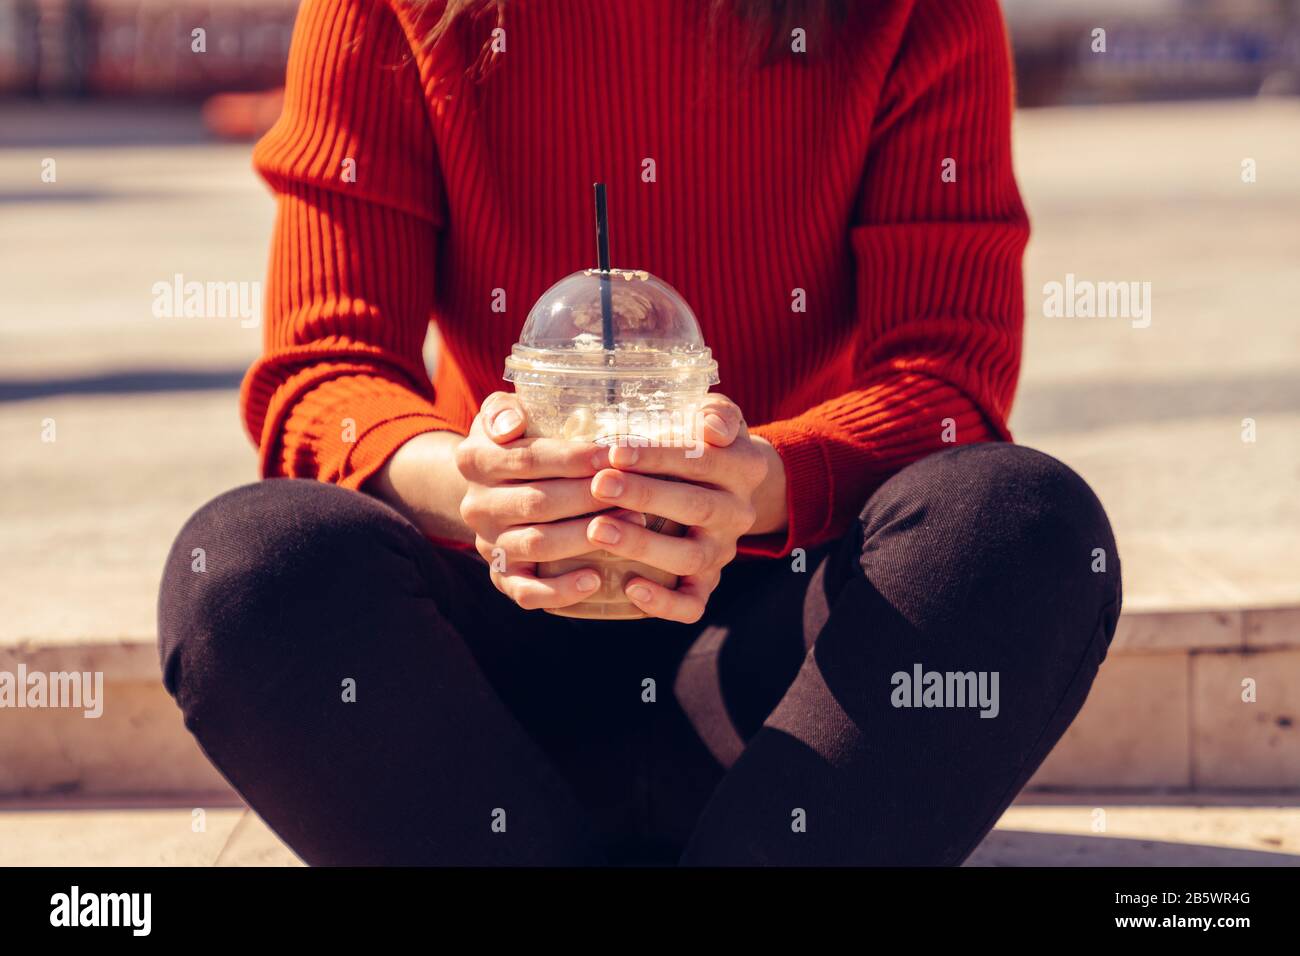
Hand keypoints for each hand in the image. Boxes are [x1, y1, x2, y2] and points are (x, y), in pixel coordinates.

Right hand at [455, 392, 630, 610]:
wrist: (490, 489)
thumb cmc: (516, 443)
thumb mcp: (502, 414)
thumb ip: (505, 410)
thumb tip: (511, 425)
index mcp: (475, 459)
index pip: (528, 458)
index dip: (573, 458)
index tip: (613, 455)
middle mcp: (476, 505)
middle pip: (538, 502)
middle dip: (590, 497)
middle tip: (634, 491)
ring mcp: (489, 544)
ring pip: (537, 545)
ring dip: (586, 537)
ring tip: (631, 525)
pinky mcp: (502, 577)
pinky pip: (526, 593)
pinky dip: (561, 590)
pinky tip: (595, 580)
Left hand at [584, 395, 773, 622]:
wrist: (727, 485)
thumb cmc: (703, 442)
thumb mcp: (715, 416)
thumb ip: (716, 413)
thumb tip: (711, 427)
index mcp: (745, 467)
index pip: (704, 460)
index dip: (660, 457)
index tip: (615, 450)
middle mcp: (739, 513)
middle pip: (697, 508)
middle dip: (644, 496)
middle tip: (599, 484)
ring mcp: (723, 552)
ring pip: (691, 557)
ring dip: (643, 545)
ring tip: (597, 529)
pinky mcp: (707, 584)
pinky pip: (692, 605)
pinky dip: (663, 602)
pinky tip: (629, 587)